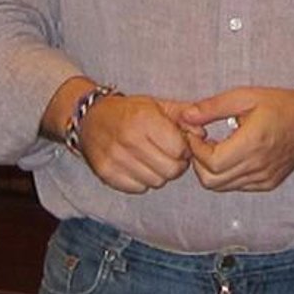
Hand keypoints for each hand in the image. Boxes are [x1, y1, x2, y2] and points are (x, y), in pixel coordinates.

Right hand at [75, 93, 195, 192]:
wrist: (90, 118)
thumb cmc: (130, 112)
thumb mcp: (158, 105)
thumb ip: (185, 115)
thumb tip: (202, 134)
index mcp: (144, 119)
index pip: (179, 149)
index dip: (185, 149)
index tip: (180, 145)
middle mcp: (128, 139)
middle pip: (170, 170)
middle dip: (176, 165)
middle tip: (170, 156)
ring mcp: (115, 158)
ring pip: (156, 182)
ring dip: (160, 174)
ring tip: (153, 160)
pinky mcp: (106, 173)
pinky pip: (138, 188)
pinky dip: (143, 181)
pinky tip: (139, 167)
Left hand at [178, 86, 293, 192]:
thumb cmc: (280, 106)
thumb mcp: (245, 97)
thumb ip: (212, 108)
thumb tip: (185, 117)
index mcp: (253, 142)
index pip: (211, 161)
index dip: (195, 150)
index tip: (195, 134)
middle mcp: (259, 165)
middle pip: (211, 180)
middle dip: (198, 162)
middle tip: (201, 142)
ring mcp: (263, 178)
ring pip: (221, 187)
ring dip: (211, 170)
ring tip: (216, 148)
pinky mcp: (267, 183)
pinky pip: (236, 186)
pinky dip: (226, 175)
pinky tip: (231, 155)